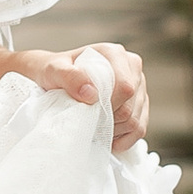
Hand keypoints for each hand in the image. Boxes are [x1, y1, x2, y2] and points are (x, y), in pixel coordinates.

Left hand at [5, 43, 148, 149]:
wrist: (52, 78)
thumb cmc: (53, 72)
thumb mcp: (53, 71)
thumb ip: (69, 77)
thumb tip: (91, 93)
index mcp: (115, 54)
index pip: (124, 87)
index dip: (108, 106)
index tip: (86, 112)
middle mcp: (131, 67)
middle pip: (130, 106)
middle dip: (107, 121)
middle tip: (85, 121)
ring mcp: (138, 86)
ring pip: (136, 120)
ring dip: (113, 131)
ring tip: (92, 127)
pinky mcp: (139, 104)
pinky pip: (139, 129)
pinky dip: (123, 139)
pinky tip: (105, 137)